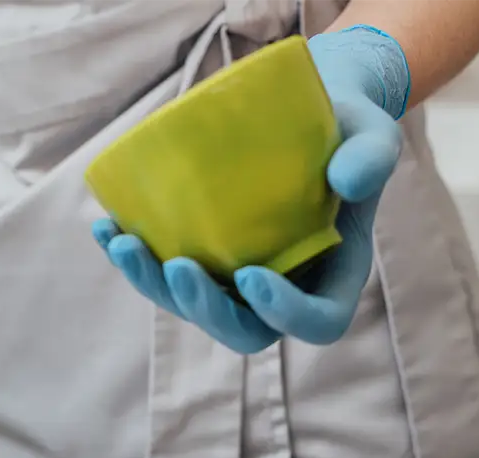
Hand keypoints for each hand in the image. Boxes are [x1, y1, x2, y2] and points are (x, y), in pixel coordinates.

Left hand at [93, 26, 409, 353]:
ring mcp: (236, 276)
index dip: (283, 313)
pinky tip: (106, 227)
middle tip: (177, 267)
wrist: (311, 108)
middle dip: (204, 308)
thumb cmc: (348, 125)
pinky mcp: (201, 253)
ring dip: (153, 286)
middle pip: (243, 329)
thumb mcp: (372, 130)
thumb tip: (347, 180)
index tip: (250, 274)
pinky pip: (162, 271)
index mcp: (332, 275)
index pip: (316, 322)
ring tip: (125, 244)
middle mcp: (283, 286)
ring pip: (192, 306)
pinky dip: (131, 256)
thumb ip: (371, 155)